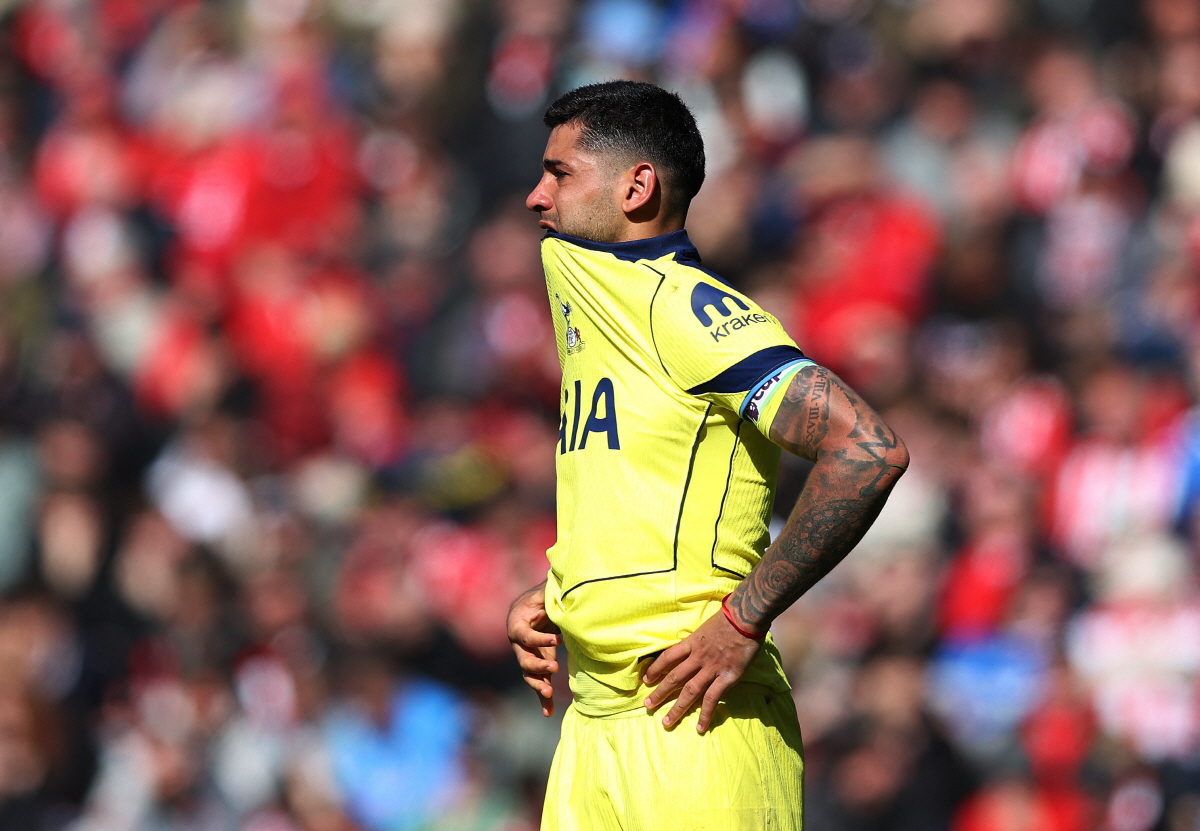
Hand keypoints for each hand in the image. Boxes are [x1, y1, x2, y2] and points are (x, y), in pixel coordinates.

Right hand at [507, 582, 561, 716]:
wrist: (535, 608)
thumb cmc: (541, 598)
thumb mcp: (544, 593)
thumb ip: (551, 592)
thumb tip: (564, 586)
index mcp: (517, 624)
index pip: (525, 636)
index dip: (539, 639)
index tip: (558, 639)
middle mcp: (519, 644)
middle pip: (523, 660)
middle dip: (538, 666)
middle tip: (554, 667)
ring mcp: (527, 656)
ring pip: (528, 675)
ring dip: (538, 685)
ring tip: (549, 693)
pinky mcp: (537, 665)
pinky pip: (537, 684)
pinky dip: (541, 699)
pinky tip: (548, 712)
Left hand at [642, 609, 761, 733]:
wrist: (746, 618)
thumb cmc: (729, 618)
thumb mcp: (705, 626)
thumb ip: (698, 640)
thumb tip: (693, 648)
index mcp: (692, 643)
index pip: (668, 657)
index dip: (656, 669)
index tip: (646, 679)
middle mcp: (698, 658)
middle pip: (674, 678)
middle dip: (660, 693)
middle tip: (648, 705)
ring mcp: (712, 669)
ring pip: (690, 691)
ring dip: (677, 708)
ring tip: (666, 722)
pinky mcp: (727, 678)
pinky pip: (713, 699)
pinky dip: (705, 714)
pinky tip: (699, 727)